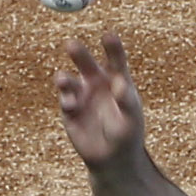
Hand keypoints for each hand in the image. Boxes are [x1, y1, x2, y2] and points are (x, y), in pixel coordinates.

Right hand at [54, 33, 144, 169]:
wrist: (113, 159)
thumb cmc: (127, 135)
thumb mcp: (131, 119)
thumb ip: (127, 101)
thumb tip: (120, 84)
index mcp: (116, 79)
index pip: (115, 59)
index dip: (112, 47)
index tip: (108, 36)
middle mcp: (96, 82)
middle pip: (85, 62)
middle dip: (78, 54)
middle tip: (71, 45)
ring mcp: (81, 95)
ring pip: (68, 80)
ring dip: (64, 79)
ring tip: (63, 80)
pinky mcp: (69, 110)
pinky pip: (65, 100)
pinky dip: (67, 100)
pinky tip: (72, 105)